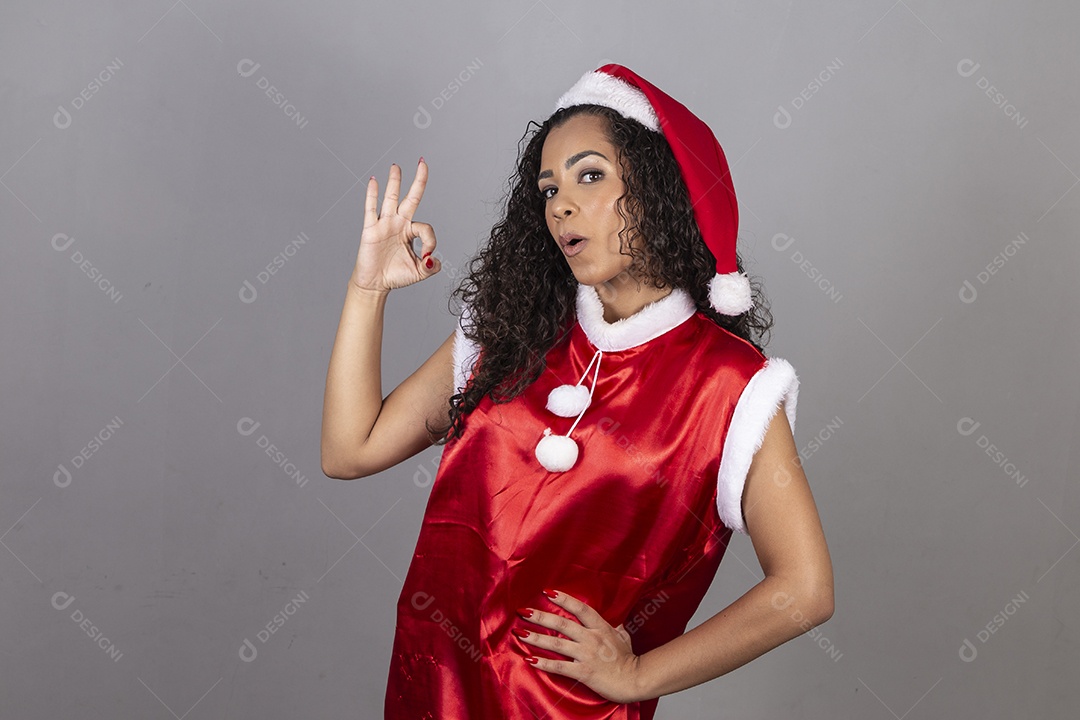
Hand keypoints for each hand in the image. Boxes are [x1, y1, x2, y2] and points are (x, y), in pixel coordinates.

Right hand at [350, 159, 441, 292]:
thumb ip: (432, 267)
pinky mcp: (371, 229)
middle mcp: (399, 223)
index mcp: (410, 231)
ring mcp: (384, 224)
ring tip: (396, 166)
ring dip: (394, 181)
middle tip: (422, 162)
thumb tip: (434, 259)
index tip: (428, 256)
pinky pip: (371, 209)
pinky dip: (372, 194)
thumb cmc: (396, 276)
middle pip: (411, 197)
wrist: (375, 284)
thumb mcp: (420, 272)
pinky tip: (374, 181)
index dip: (431, 241)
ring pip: (391, 198)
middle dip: (418, 180)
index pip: (425, 227)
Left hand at [515, 589, 642, 703]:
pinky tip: (530, 660)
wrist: (635, 680)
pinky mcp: (583, 671)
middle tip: (523, 611)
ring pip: (556, 643)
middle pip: (562, 623)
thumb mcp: (624, 638)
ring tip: (520, 633)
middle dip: (541, 617)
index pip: (580, 608)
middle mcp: (591, 638)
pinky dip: (544, 663)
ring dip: (536, 638)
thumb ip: (616, 629)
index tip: (547, 592)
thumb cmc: (629, 660)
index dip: (563, 599)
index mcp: (601, 627)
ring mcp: (586, 654)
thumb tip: (616, 623)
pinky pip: (559, 666)